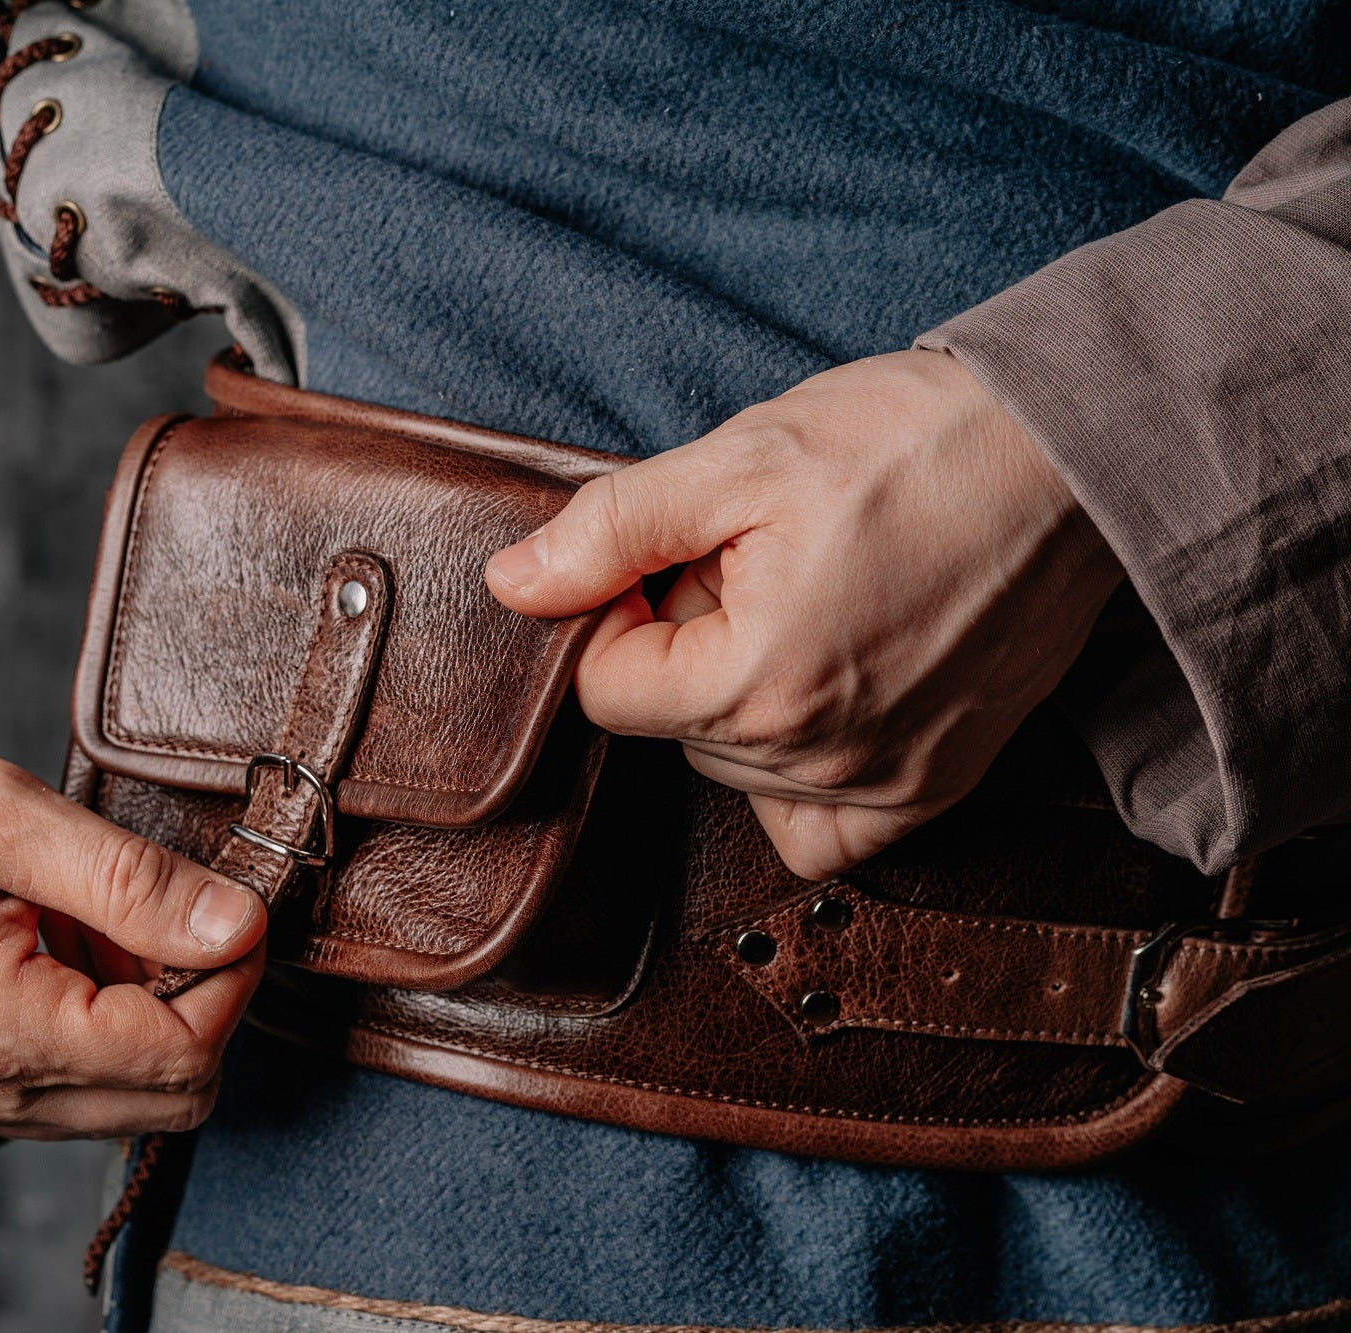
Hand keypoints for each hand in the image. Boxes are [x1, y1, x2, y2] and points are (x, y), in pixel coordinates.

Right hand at [0, 728, 264, 1139]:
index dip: (231, 979)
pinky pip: (61, 1091)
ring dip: (138, 1016)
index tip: (229, 907)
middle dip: (193, 1004)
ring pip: (120, 1101)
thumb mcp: (5, 816)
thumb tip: (238, 926)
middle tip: (161, 911)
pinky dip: (87, 1028)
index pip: (184, 1054)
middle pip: (167, 1098)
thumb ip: (133, 882)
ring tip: (86, 918)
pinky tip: (52, 946)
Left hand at [486, 349, 1121, 879]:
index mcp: (753, 685)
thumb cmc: (911, 445)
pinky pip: (821, 832)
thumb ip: (609, 531)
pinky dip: (797, 778)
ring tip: (811, 600)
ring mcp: (883, 786)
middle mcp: (816, 760)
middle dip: (687, 643)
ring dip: (745, 693)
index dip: (620, 609)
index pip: (605, 687)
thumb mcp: (739, 459)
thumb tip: (511, 585)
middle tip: (761, 561)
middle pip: (673, 726)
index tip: (677, 552)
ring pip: (738, 766)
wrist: (1071, 456)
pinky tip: (821, 693)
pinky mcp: (936, 789)